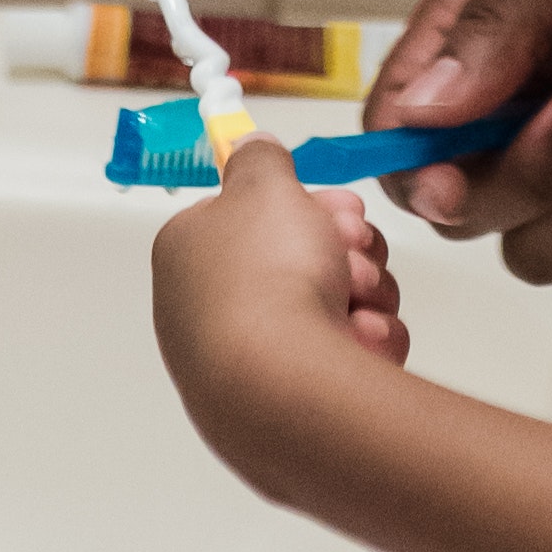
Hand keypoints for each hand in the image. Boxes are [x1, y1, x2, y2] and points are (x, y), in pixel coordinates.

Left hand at [148, 142, 408, 468]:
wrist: (284, 385)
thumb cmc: (267, 275)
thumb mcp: (264, 184)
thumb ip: (259, 159)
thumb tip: (248, 145)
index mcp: (190, 254)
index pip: (254, 217)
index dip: (306, 206)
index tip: (339, 207)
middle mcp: (208, 310)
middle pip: (300, 261)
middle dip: (344, 250)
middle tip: (353, 248)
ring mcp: (246, 363)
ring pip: (332, 306)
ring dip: (362, 292)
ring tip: (359, 300)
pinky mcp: (282, 405)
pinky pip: (341, 357)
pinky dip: (362, 343)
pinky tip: (361, 341)